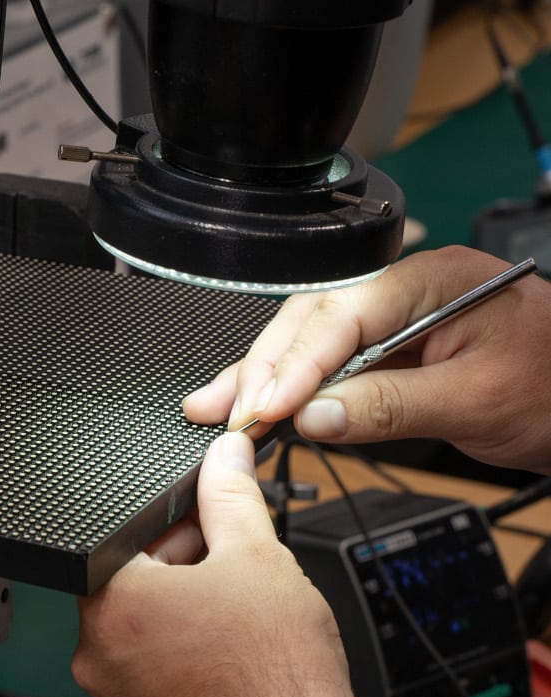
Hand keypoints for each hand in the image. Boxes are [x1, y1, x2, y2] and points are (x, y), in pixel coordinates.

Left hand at [72, 433, 404, 696]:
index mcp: (111, 603)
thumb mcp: (256, 555)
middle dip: (184, 565)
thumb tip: (224, 454)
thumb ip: (230, 492)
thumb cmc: (276, 678)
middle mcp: (97, 656)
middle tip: (234, 569)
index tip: (208, 523)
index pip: (128, 535)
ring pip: (146, 629)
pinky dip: (184, 657)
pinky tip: (229, 657)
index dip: (175, 522)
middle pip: (135, 582)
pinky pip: (153, 673)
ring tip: (239, 618)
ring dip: (186, 611)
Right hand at [183, 246, 550, 475]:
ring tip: (216, 406)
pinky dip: (292, 389)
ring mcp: (391, 320)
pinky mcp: (386, 349)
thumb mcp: (480, 399)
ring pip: (308, 341)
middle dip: (263, 367)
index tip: (267, 408)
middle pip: (311, 321)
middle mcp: (402, 291)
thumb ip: (393, 405)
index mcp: (430, 279)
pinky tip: (260, 405)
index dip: (298, 363)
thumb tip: (317, 417)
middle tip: (228, 411)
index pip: (343, 314)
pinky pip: (328, 364)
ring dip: (262, 377)